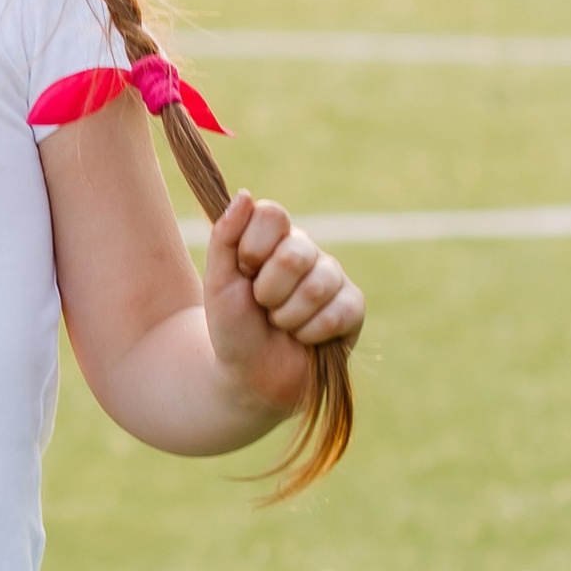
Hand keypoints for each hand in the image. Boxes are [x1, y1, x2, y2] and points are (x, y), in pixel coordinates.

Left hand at [203, 196, 362, 412]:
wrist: (248, 375)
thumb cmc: (232, 326)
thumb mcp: (218, 281)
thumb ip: (225, 236)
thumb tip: (246, 195)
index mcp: (274, 237)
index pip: (271, 215)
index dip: (252, 250)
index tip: (243, 273)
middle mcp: (307, 251)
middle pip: (295, 253)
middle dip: (268, 291)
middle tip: (263, 306)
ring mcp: (333, 277)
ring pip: (316, 286)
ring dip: (287, 317)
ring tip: (282, 324)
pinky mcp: (353, 307)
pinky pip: (338, 313)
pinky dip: (310, 333)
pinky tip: (305, 338)